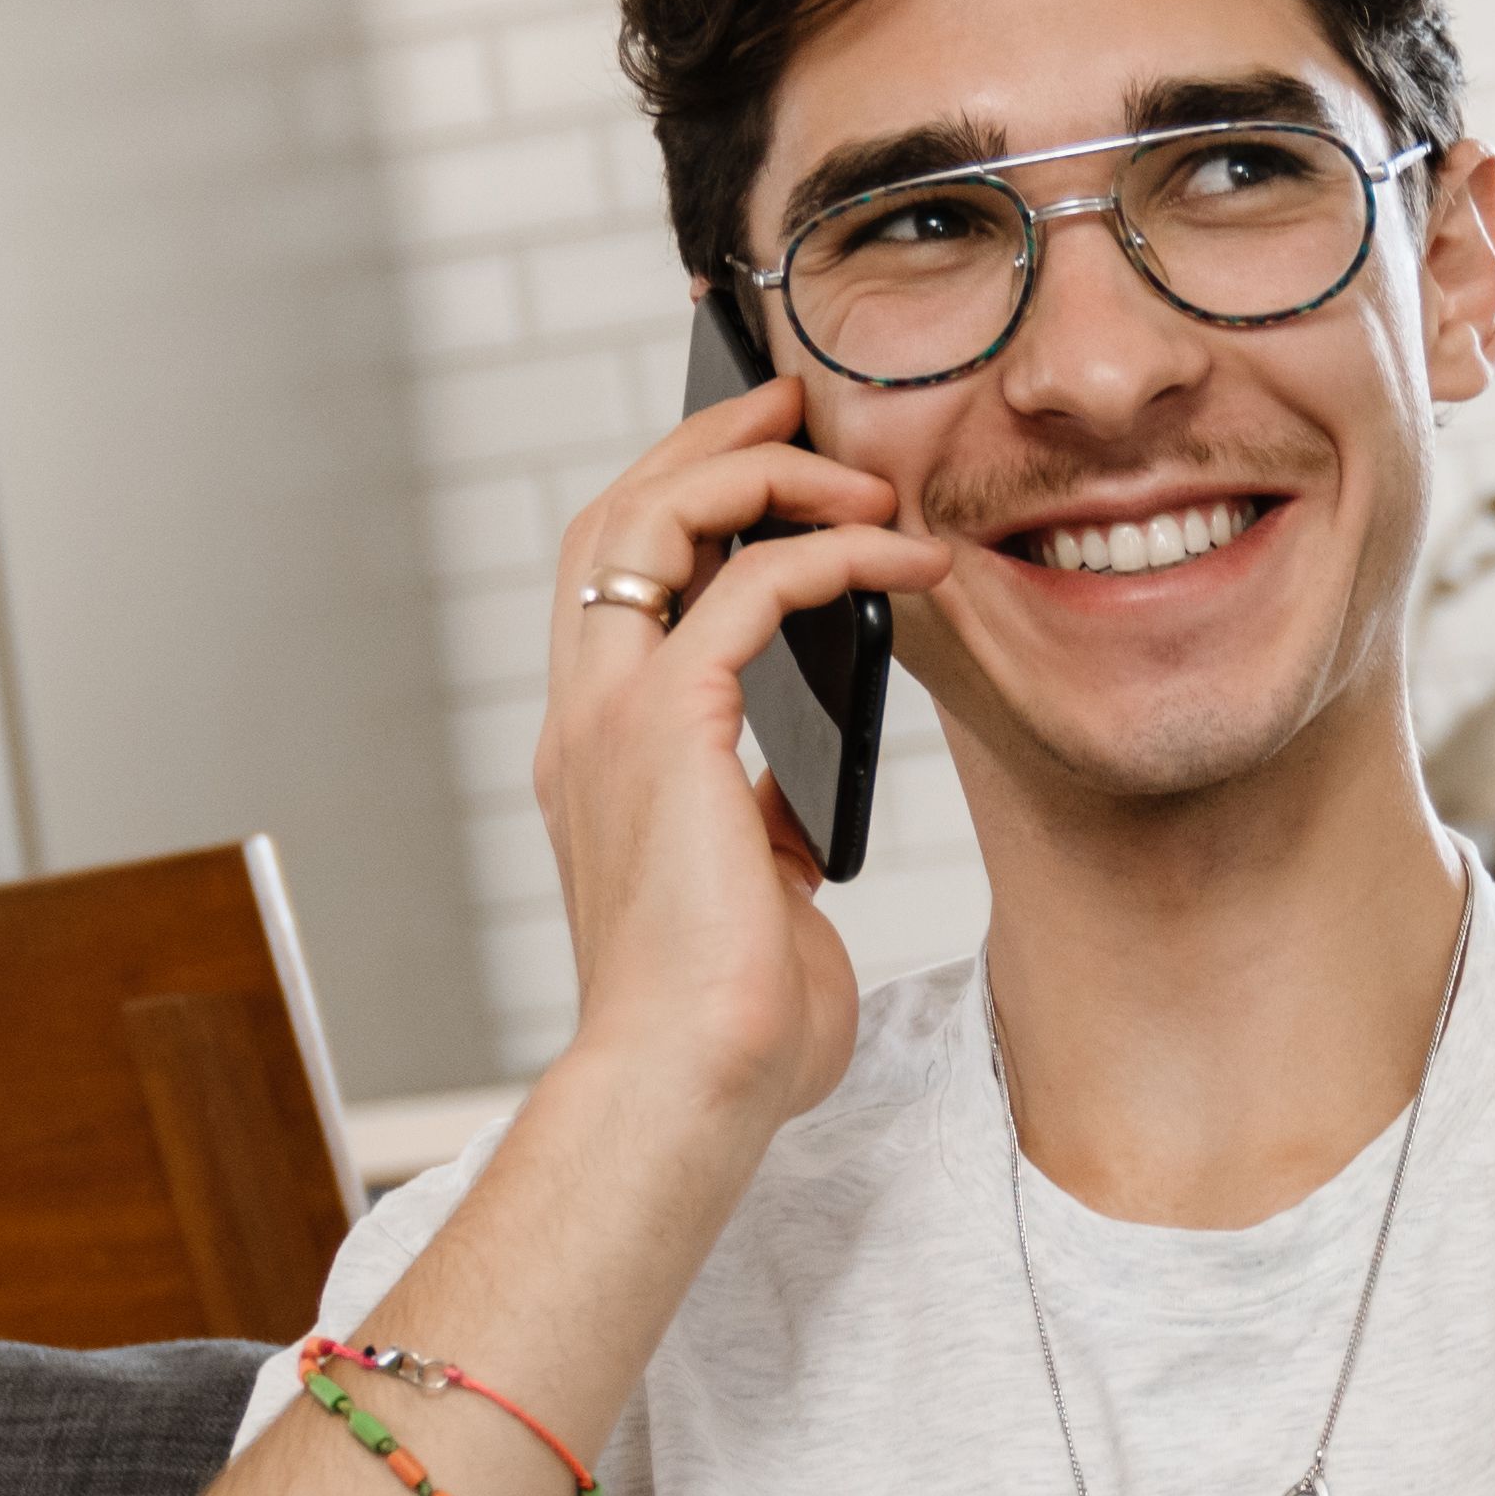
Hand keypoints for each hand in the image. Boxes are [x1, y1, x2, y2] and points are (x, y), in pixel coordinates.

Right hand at [529, 369, 946, 1130]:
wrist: (687, 1092)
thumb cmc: (730, 1031)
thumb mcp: (747, 907)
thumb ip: (753, 841)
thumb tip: (787, 813)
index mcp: (599, 760)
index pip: (617, 586)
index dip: (684, 506)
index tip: (769, 469)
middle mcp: (586, 723)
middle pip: (614, 519)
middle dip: (704, 444)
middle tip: (795, 403)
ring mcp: (613, 722)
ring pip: (655, 521)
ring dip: (764, 474)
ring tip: (862, 467)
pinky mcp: (669, 734)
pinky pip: (749, 590)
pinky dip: (831, 552)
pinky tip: (908, 560)